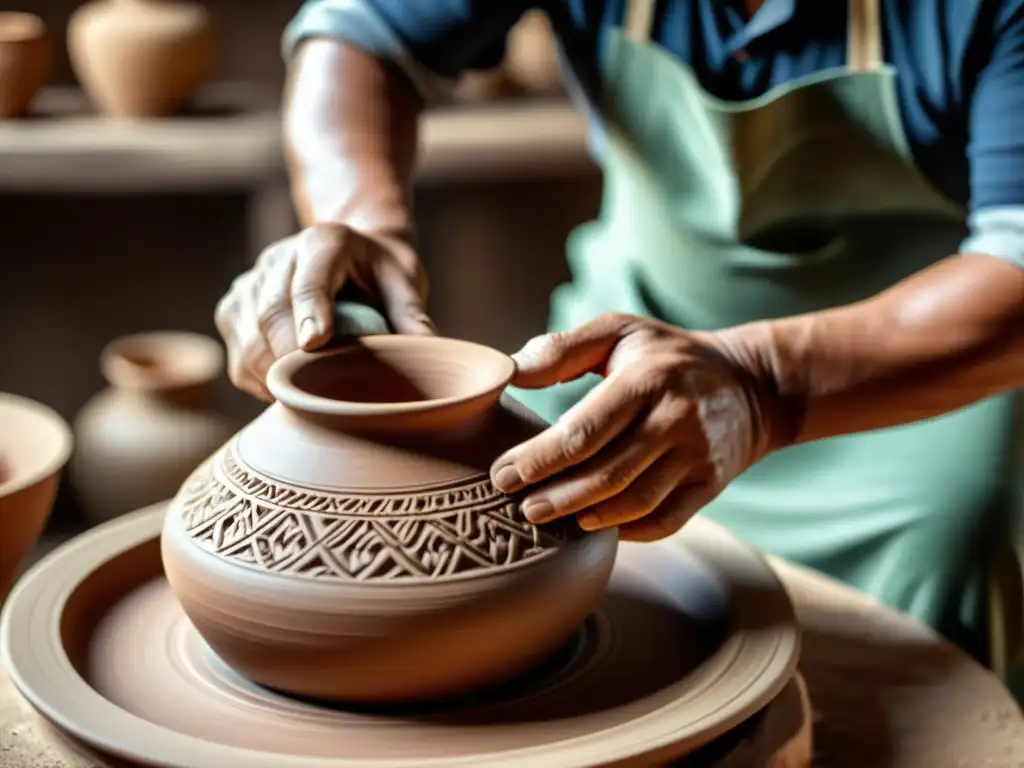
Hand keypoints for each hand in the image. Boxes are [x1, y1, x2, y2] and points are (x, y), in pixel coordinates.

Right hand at [215, 222, 433, 399]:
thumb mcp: (405, 284)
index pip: (309, 279)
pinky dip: (260, 382)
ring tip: (307, 395)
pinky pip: (238, 359)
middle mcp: (279, 257)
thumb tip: (427, 354)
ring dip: (273, 376)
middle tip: (318, 393)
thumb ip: (412, 316)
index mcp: (325, 242)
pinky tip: (290, 390)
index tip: (316, 344)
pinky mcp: (233, 311)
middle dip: (290, 357)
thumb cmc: (382, 275)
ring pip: (247, 340)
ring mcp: (249, 284)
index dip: (310, 311)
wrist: (351, 257)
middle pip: (269, 313)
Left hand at [490, 313, 779, 541]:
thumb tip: (511, 371)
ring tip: (548, 518)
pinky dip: (627, 530)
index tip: (503, 474)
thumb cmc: (668, 355)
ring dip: (586, 516)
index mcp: (646, 380)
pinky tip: (594, 527)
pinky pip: (665, 520)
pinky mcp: (711, 485)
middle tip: (518, 507)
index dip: (538, 459)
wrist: (752, 385)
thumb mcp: (621, 331)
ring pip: (634, 502)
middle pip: (606, 473)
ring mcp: (697, 457)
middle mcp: (676, 419)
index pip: (584, 431)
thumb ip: (564, 348)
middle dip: (556, 496)